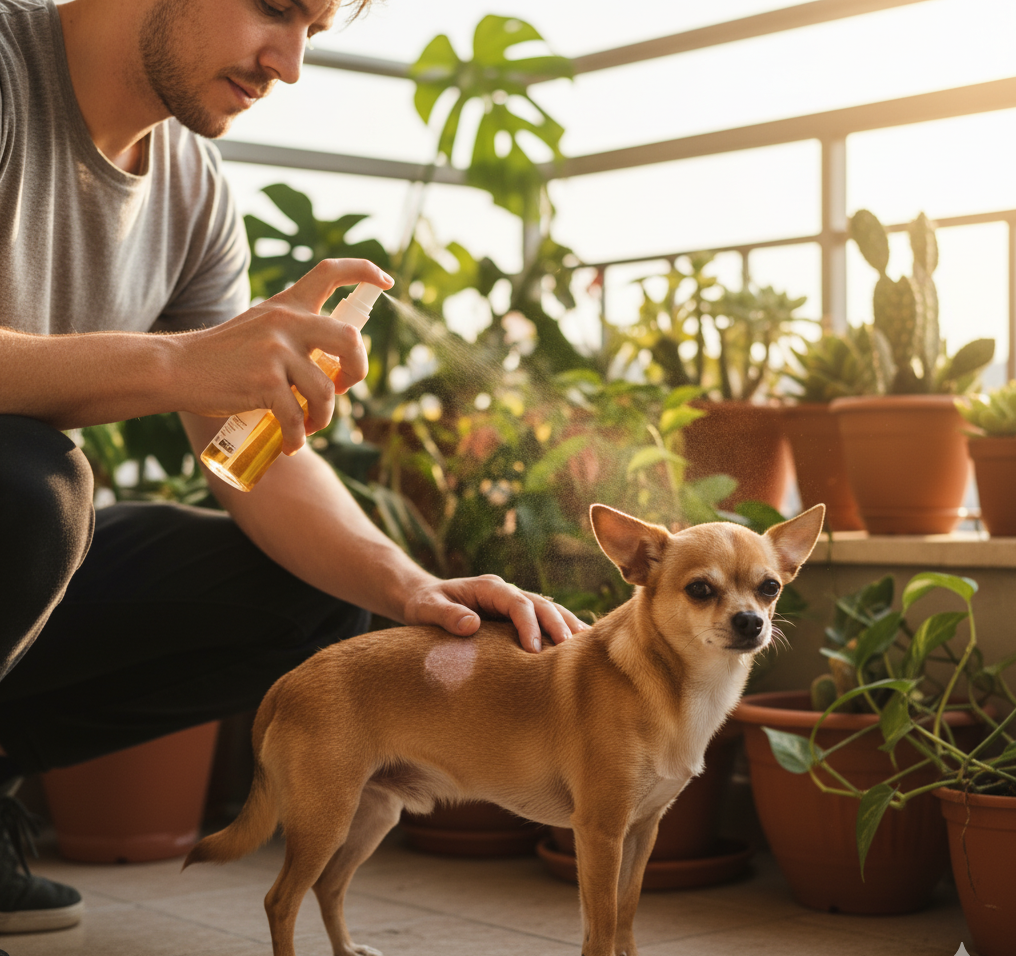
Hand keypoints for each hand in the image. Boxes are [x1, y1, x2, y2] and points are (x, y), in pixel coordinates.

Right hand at [179, 259, 392, 454]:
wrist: (177, 370)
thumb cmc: (223, 358)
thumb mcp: (260, 329)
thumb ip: (294, 335)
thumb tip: (335, 367)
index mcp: (287, 305)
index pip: (330, 273)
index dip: (364, 271)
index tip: (387, 281)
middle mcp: (286, 322)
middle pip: (351, 339)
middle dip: (358, 370)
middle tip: (343, 388)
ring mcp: (276, 351)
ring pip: (326, 390)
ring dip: (324, 417)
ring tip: (310, 427)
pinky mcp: (266, 382)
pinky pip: (298, 417)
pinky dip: (298, 437)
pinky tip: (291, 445)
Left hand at [403, 574, 589, 652]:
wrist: (422, 598)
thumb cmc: (424, 604)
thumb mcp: (426, 608)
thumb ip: (446, 615)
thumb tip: (472, 624)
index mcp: (488, 587)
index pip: (517, 603)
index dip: (528, 624)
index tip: (533, 650)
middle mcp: (505, 591)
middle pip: (541, 604)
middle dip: (557, 626)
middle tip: (569, 652)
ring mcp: (513, 602)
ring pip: (549, 611)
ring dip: (567, 627)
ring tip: (585, 651)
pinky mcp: (515, 616)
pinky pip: (543, 621)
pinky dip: (561, 631)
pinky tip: (576, 650)